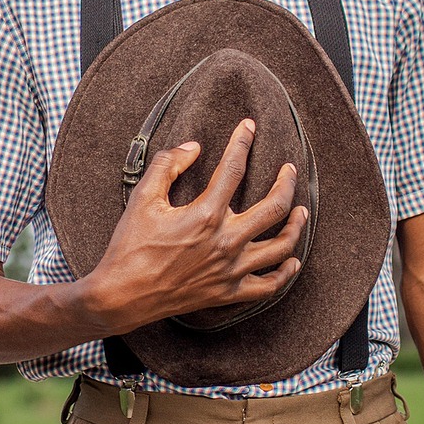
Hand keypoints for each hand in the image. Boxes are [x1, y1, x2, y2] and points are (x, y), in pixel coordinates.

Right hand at [85, 118, 307, 333]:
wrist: (122, 296)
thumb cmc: (130, 246)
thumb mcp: (142, 198)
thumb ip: (168, 165)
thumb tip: (193, 147)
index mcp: (206, 214)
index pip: (234, 168)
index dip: (243, 142)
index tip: (249, 127)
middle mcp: (226, 241)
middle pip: (274, 206)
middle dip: (286, 182)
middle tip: (289, 170)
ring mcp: (231, 269)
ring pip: (281, 246)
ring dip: (296, 225)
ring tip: (301, 211)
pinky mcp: (228, 292)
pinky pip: (269, 286)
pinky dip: (285, 273)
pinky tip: (292, 260)